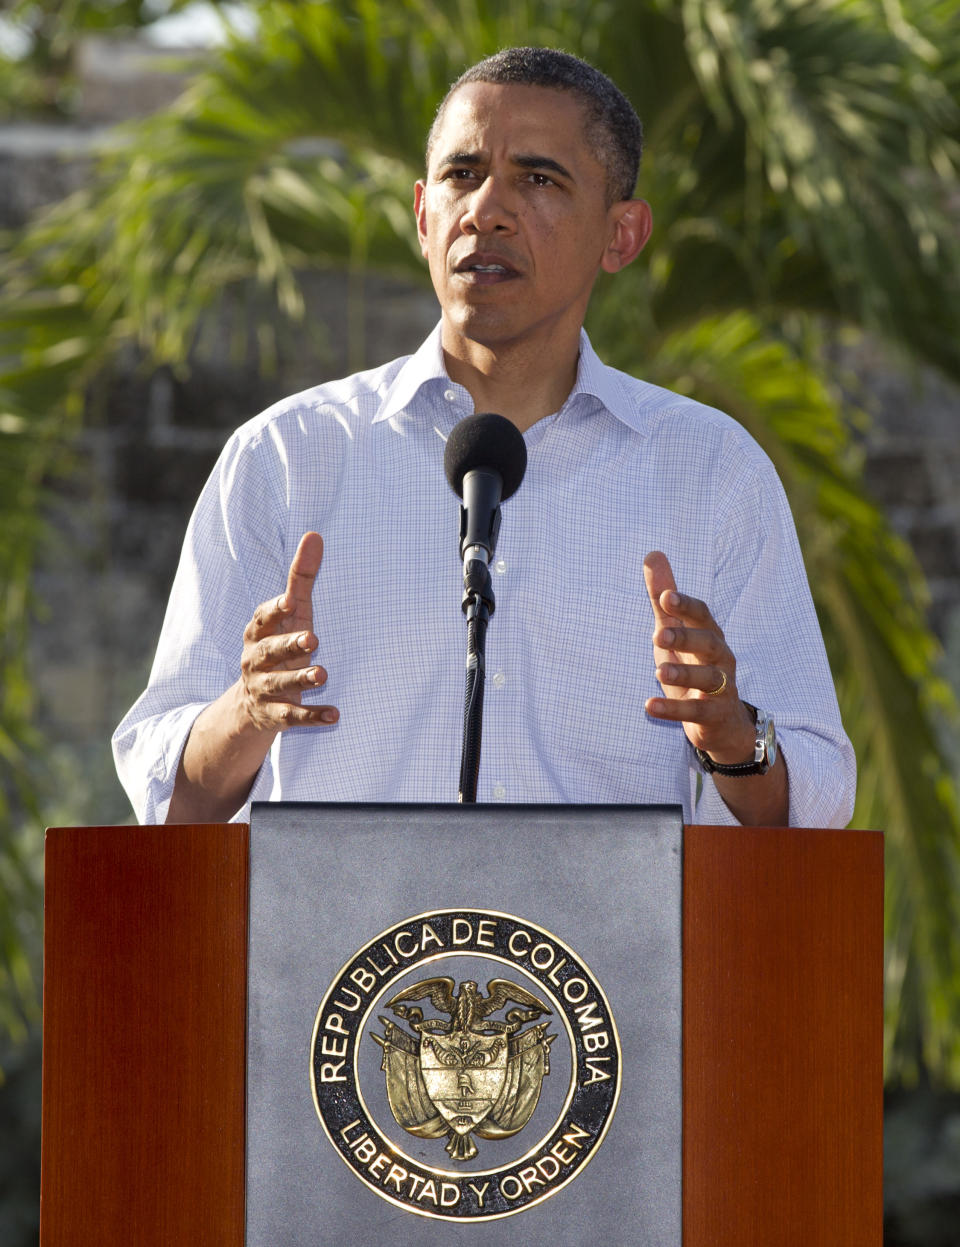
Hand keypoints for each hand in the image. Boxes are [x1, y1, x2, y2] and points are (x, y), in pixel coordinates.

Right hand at [239, 531, 338, 732]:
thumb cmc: (280, 646)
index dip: (274, 611)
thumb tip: (314, 535)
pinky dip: (313, 716)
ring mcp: (264, 689)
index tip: (289, 602)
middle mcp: (256, 661)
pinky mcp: (276, 715)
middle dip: (289, 645)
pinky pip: (293, 717)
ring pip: (280, 685)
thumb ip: (300, 579)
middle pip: (269, 652)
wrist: (253, 704)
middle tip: (312, 639)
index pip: (262, 619)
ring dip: (301, 680)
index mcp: (258, 633)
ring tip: (323, 674)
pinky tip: (335, 715)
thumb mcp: (290, 614)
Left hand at [643, 550, 754, 764]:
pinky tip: (649, 706)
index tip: (665, 597)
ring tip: (657, 671)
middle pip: (709, 643)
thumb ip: (664, 597)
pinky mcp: (713, 714)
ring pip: (708, 678)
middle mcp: (720, 658)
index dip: (686, 606)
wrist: (720, 721)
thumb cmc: (694, 666)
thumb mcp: (676, 630)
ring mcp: (721, 688)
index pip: (702, 615)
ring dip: (683, 673)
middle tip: (658, 635)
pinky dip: (673, 709)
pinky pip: (695, 711)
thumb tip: (653, 553)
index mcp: (710, 633)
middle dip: (686, 637)